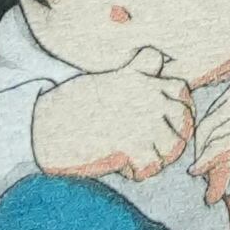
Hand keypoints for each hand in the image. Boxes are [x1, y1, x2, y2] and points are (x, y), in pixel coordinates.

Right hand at [33, 51, 195, 182]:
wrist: (45, 124)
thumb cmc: (75, 102)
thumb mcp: (111, 76)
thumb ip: (138, 69)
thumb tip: (156, 56)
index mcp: (142, 79)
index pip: (182, 91)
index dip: (180, 109)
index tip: (166, 122)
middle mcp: (147, 96)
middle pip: (184, 120)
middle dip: (176, 136)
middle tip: (155, 148)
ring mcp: (140, 120)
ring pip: (173, 146)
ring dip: (160, 157)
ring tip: (141, 160)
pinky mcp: (128, 144)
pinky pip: (151, 167)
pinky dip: (140, 172)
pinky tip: (126, 169)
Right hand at [190, 62, 229, 216]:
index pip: (215, 156)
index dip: (211, 178)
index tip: (212, 197)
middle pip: (207, 141)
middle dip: (206, 165)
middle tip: (214, 185)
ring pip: (207, 124)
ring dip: (205, 147)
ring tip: (216, 167)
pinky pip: (215, 110)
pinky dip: (211, 129)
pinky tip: (218, 143)